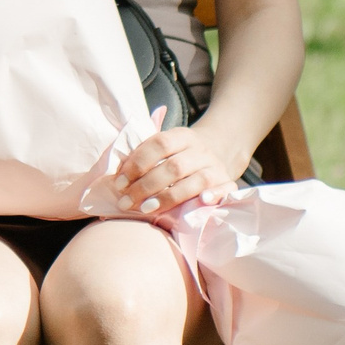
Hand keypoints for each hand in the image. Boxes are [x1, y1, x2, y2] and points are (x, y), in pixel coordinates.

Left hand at [113, 119, 242, 214]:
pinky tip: (201, 202)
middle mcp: (201, 150)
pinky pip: (226, 189)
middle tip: (125, 201)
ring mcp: (216, 167)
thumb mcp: (164, 146)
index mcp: (182, 136)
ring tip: (146, 209)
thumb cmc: (179, 155)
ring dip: (169, 196)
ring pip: (196, 181)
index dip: (137, 163)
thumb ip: (144, 153)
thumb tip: (116, 169)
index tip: (119, 182)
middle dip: (146, 186)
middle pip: (174, 166)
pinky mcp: (228, 183)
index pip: (159, 144)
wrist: (218, 151)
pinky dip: (214, 196)